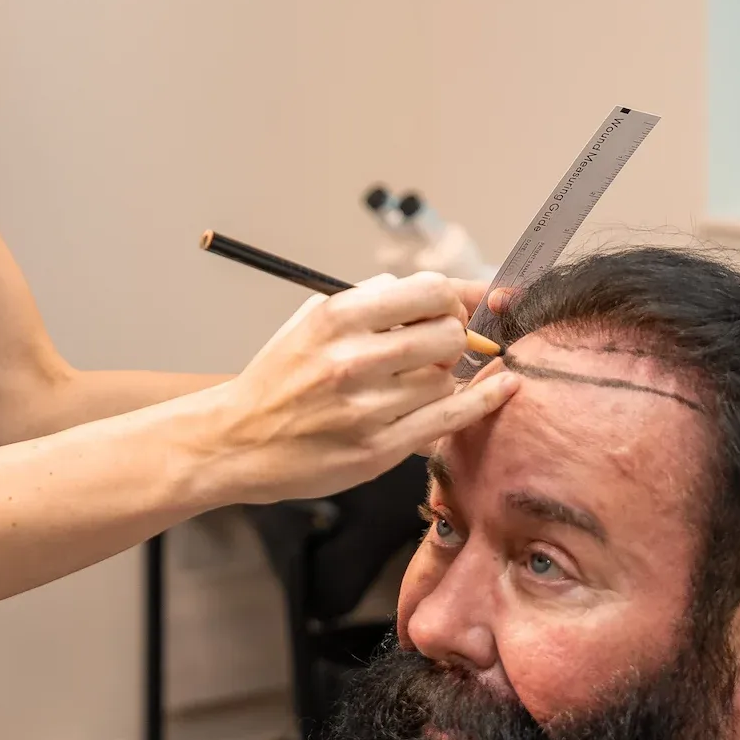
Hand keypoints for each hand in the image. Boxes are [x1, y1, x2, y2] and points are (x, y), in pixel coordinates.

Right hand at [198, 272, 520, 503]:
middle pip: (447, 333)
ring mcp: (366, 407)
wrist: (237, 440)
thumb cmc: (280, 377)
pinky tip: (502, 388)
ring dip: (447, 375)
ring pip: (446, 377)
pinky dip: (482, 400)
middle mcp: (352, 359)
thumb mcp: (312, 321)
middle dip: (454, 336)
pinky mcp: (377, 449)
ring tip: (423, 380)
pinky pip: (449, 418)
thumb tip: (442, 291)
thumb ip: (373, 302)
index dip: (453, 296)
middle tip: (440, 345)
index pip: (427, 290)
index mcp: (336, 318)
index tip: (459, 305)